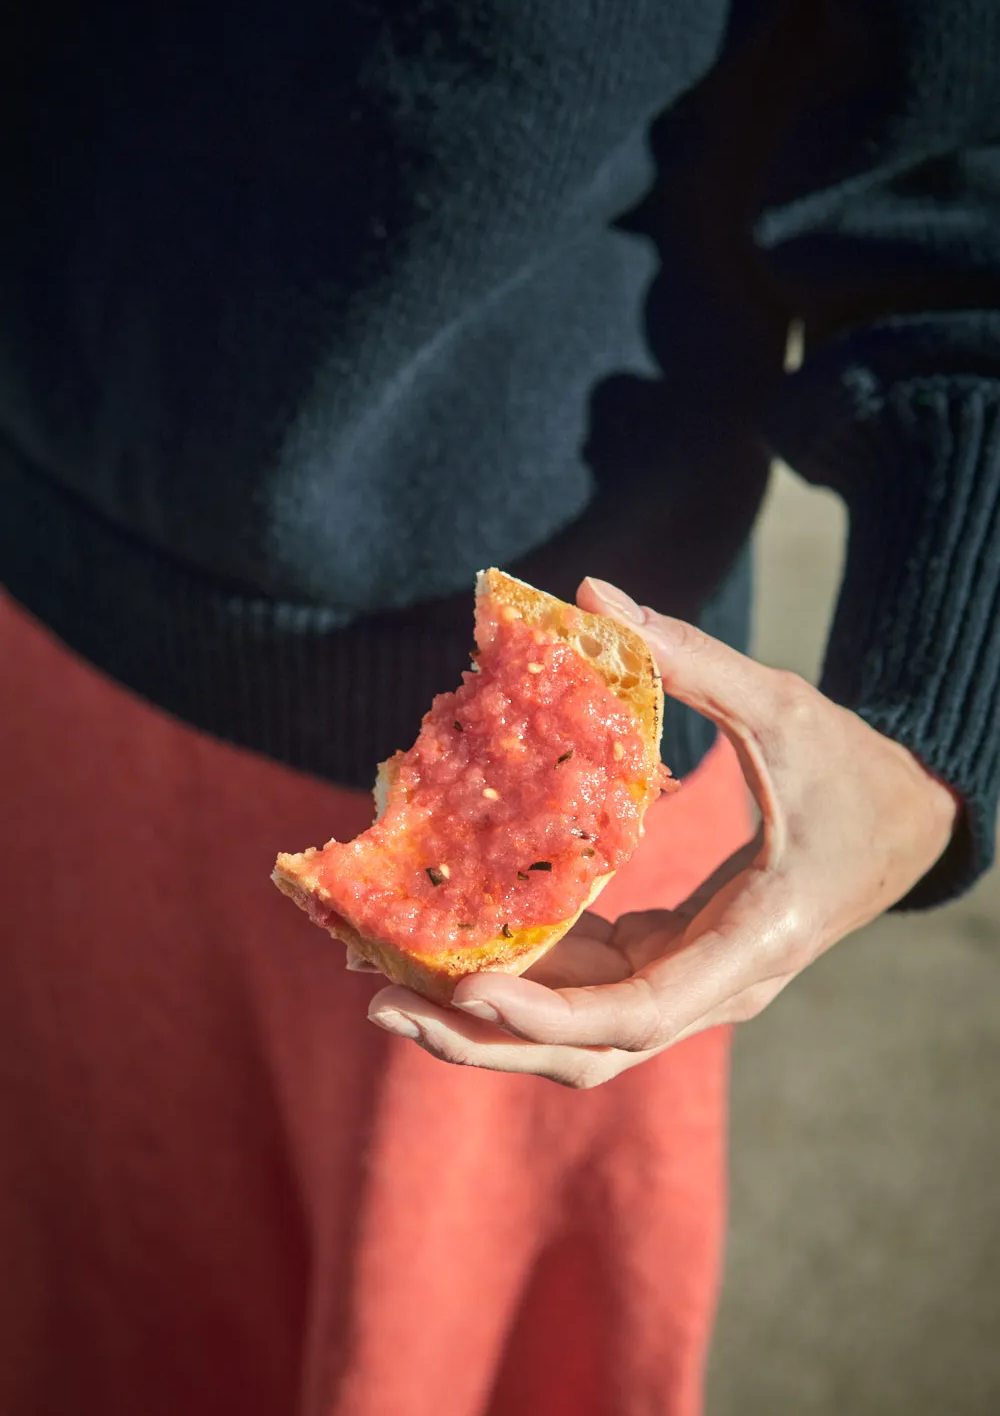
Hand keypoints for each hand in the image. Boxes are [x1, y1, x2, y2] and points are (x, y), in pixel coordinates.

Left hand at [368, 578, 959, 1086]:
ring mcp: (695, 981)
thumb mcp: (783, 709)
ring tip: (391, 985)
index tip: (469, 987)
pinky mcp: (676, 958)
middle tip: (382, 1002)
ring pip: (583, 1034)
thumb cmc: (857, 771)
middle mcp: (716, 986)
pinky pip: (592, 986)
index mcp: (750, 944)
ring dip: (492, 1020)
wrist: (915, 821)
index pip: (638, 1012)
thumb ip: (691, 658)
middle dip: (486, 1042)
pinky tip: (460, 942)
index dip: (550, 1012)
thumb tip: (594, 594)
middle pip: (590, 1052)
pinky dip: (527, 975)